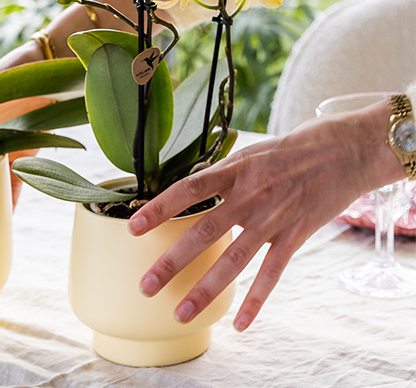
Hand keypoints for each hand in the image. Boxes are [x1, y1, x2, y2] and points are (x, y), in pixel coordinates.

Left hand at [127, 101, 401, 331]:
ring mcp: (274, 218)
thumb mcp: (247, 153)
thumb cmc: (286, 151)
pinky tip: (239, 324)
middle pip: (205, 231)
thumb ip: (219, 176)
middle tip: (145, 286)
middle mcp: (250, 195)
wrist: (341, 151)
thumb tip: (185, 193)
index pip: (189, 189)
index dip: (160, 207)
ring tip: (180, 312)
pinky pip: (273, 273)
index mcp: (233, 171)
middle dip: (172, 261)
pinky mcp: (297, 235)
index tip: (133, 227)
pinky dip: (256, 300)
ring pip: (235, 260)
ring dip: (205, 289)